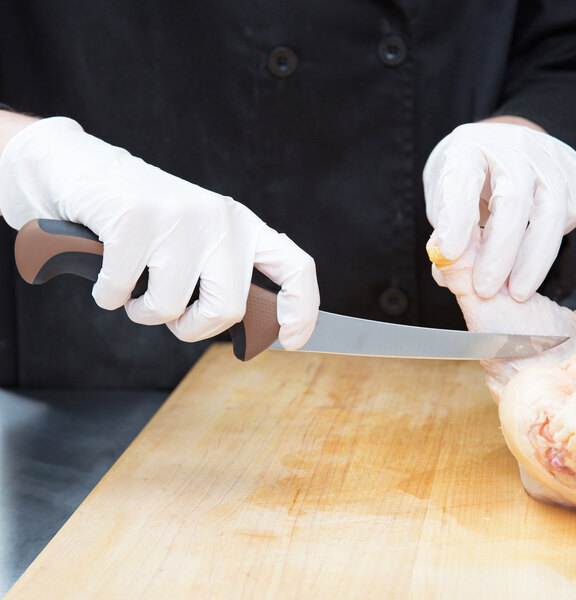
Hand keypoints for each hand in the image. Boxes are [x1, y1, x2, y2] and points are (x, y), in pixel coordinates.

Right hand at [0, 117, 318, 347]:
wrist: (75, 166)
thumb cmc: (139, 218)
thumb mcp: (195, 240)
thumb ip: (221, 275)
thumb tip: (246, 329)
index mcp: (242, 226)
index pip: (295, 267)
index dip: (301, 311)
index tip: (290, 341)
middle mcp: (220, 219)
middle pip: (227, 308)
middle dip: (192, 328)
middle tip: (171, 316)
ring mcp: (179, 218)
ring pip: (168, 308)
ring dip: (141, 311)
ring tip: (131, 281)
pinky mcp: (134, 220)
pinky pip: (120, 294)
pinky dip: (107, 294)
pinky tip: (105, 267)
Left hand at [423, 122, 575, 300]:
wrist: (496, 150)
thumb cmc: (464, 182)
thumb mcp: (441, 202)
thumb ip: (443, 235)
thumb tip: (446, 274)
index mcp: (468, 148)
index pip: (463, 180)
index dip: (456, 217)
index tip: (449, 253)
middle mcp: (510, 146)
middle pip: (512, 199)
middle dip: (499, 252)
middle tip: (485, 289)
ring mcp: (546, 155)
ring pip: (550, 210)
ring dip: (534, 259)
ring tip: (517, 291)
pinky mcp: (571, 170)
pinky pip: (570, 213)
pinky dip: (552, 245)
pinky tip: (532, 263)